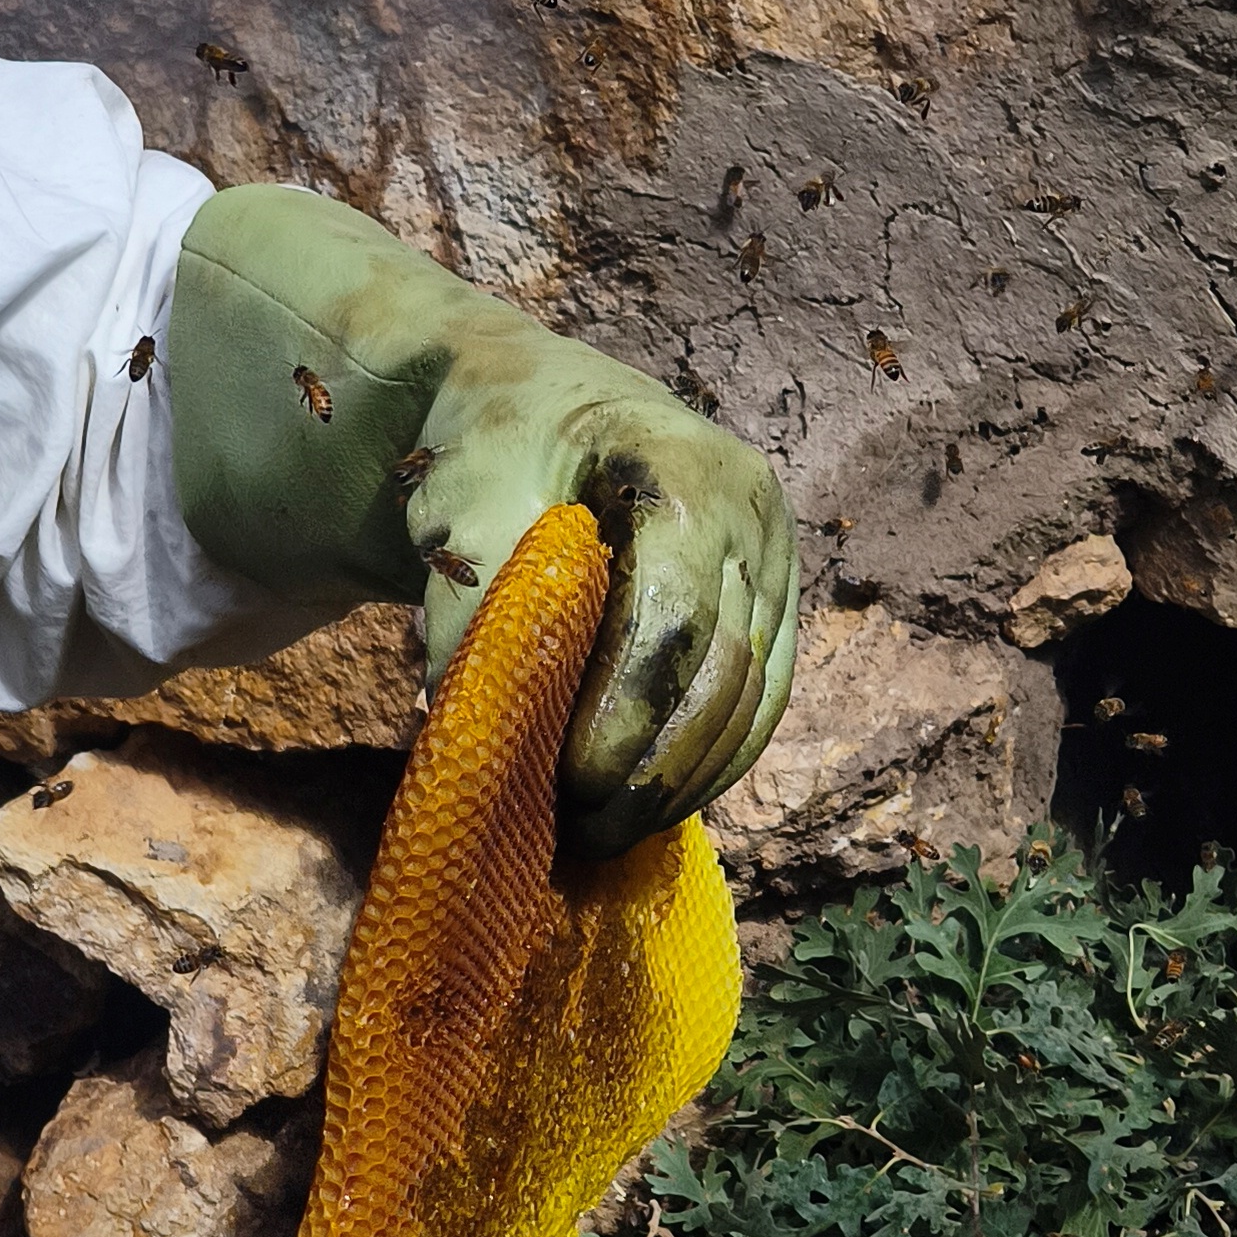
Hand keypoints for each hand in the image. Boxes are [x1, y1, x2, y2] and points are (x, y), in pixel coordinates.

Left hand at [168, 186, 799, 853]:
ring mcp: (774, 556)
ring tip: (608, 834)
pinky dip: (711, 761)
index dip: (628, 711)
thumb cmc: (491, 444)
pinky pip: (759, 699)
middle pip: (723, 666)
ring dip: (685, 778)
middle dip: (656, 765)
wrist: (529, 403)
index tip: (570, 780)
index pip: (674, 614)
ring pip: (752, 695)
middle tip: (584, 832)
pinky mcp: (772, 600)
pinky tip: (654, 806)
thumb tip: (465, 722)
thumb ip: (468, 600)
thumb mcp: (461, 501)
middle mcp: (754, 511)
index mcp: (687, 467)